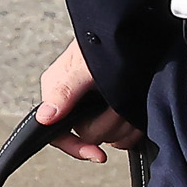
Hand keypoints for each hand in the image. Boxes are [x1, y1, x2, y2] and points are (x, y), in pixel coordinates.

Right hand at [36, 38, 143, 165]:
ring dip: (125, 121)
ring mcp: (101, 109)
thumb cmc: (108, 39)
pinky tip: (139, 108)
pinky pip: (127, 136)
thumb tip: (44, 117)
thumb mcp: (85, 64)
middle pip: (90, 136)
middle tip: (119, 102)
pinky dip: (136, 125)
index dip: (75, 146)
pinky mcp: (121, 111)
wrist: (142, 32)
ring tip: (131, 98)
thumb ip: (64, 90)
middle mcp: (78, 104)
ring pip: (111, 137)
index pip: (57, 133)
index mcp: (61, 94)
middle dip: (109, 122)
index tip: (96, 154)